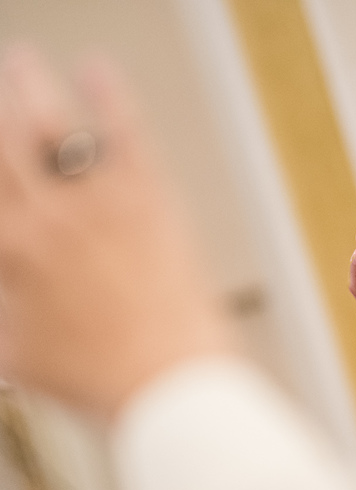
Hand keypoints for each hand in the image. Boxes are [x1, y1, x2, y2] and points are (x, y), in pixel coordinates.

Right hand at [0, 48, 227, 417]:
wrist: (166, 387)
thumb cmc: (100, 382)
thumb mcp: (16, 357)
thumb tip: (5, 303)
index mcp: (7, 253)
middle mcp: (43, 221)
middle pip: (4, 144)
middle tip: (1, 86)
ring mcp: (95, 206)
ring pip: (50, 127)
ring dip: (31, 87)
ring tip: (23, 64)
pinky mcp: (148, 203)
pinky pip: (122, 135)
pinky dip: (107, 96)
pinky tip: (98, 71)